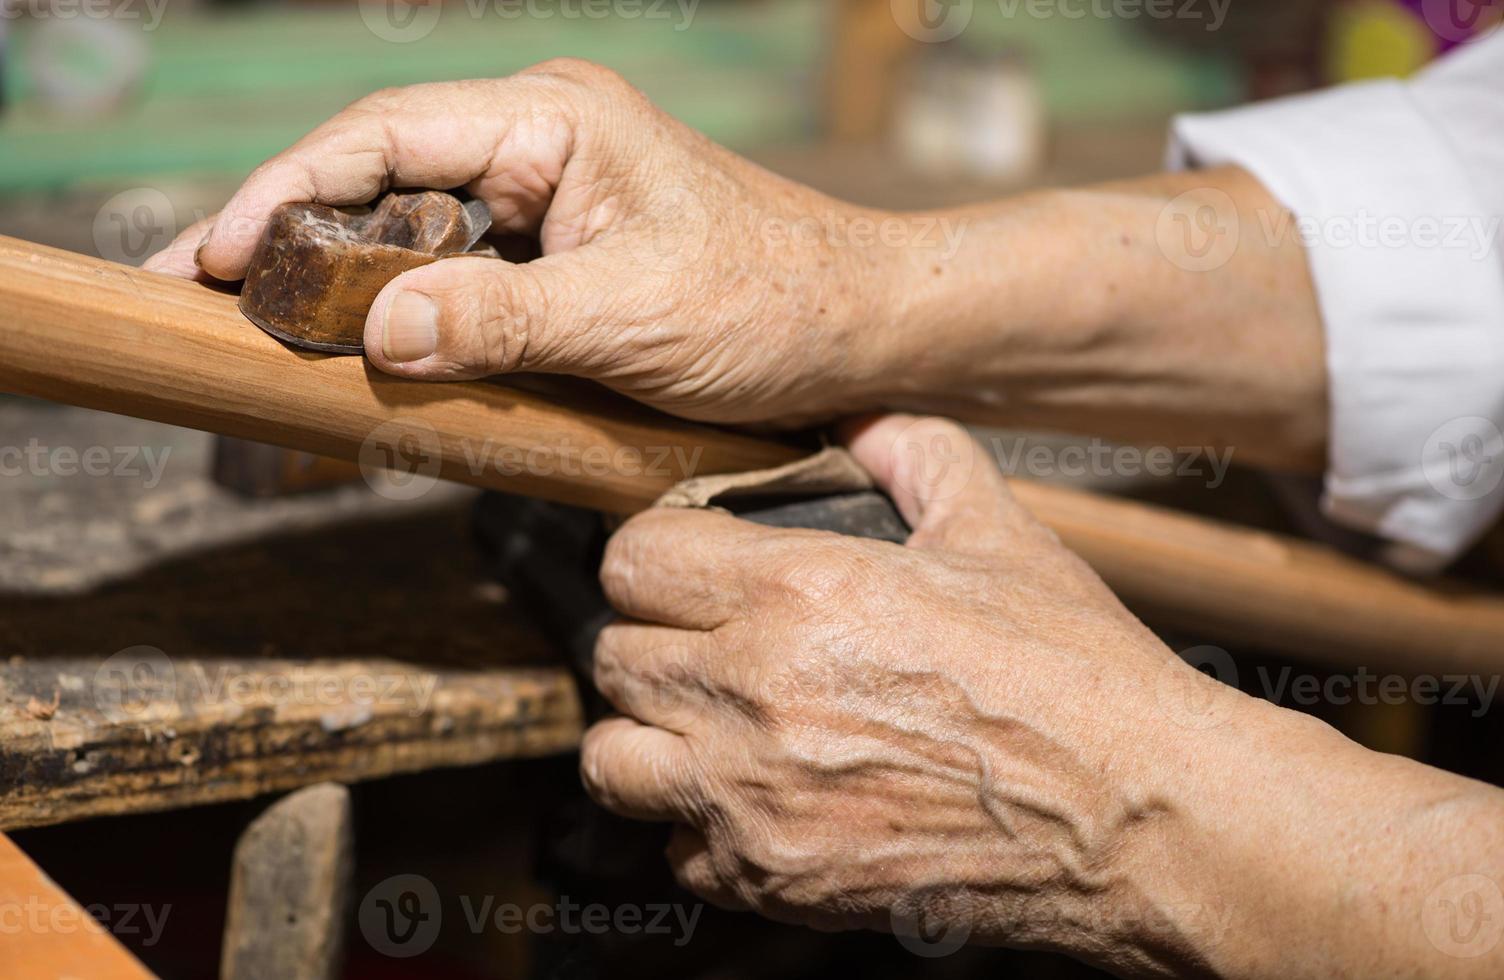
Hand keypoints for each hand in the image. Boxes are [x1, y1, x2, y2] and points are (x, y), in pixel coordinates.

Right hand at [145, 60, 932, 426]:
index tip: (215, 252)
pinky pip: (459, 273)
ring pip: (413, 226)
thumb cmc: (774, 304)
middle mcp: (541, 144)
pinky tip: (363, 349)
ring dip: (343, 275)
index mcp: (556, 122)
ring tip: (259, 326)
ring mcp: (549, 200)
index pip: (387, 134)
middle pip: (381, 172)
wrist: (856, 334)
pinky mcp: (559, 257)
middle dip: (293, 229)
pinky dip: (407, 309)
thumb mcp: (637, 315)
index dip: (289, 188)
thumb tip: (374, 331)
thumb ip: (505, 320)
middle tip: (204, 293)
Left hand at [581, 414, 1239, 975]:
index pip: (632, 558)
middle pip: (613, 653)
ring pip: (612, 760)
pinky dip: (703, 827)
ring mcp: (754, 798)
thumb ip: (916, 456)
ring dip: (649, 735)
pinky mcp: (775, 881)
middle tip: (707, 641)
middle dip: (654, 638)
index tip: (687, 564)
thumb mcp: (1001, 534)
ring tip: (707, 723)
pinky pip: (679, 850)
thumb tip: (862, 422)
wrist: (1137, 820)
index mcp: (798, 591)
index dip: (657, 553)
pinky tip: (763, 800)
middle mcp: (754, 693)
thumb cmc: (1076, 674)